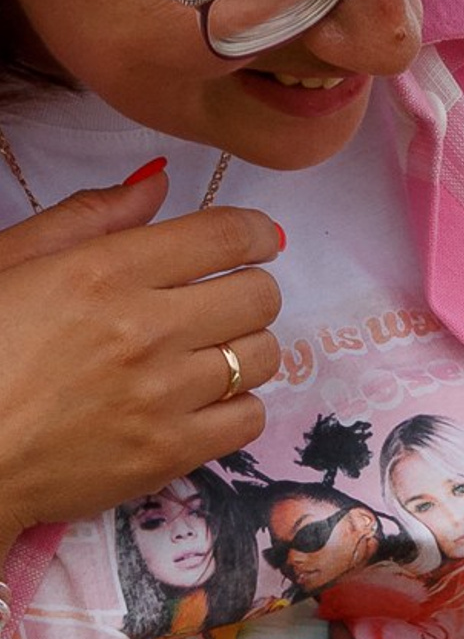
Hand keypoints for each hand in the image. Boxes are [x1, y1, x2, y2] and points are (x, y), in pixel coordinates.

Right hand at [0, 170, 283, 553]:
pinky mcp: (170, 453)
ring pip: (262, 355)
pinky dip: (236, 406)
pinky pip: (251, 417)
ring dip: (243, 349)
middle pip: (260, 295)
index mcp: (102, 274)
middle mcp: (143, 331)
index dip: (257, 233)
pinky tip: (199, 402)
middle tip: (218, 302)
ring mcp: (162, 396)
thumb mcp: (10, 263)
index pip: (225, 236)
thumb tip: (157, 185)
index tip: (259, 241)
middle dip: (248, 290)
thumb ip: (87, 218)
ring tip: (203, 354)